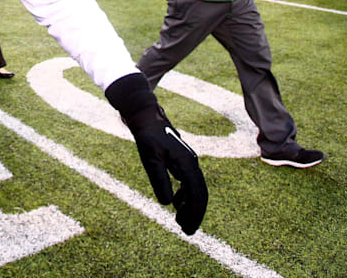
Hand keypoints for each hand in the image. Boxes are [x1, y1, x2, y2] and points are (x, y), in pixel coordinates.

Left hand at [105, 74, 206, 234]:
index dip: (194, 214)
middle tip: (186, 231)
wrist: (146, 116)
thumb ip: (160, 180)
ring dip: (189, 206)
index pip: (197, 194)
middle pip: (199, 194)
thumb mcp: (150, 160)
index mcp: (187, 164)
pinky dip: (185, 195)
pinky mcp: (181, 161)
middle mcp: (191, 163)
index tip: (187, 229)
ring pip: (195, 189)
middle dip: (194, 214)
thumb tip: (168, 203)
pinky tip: (176, 203)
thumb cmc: (148, 137)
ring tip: (179, 221)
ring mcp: (188, 162)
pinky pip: (188, 182)